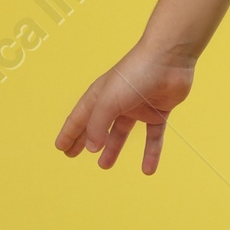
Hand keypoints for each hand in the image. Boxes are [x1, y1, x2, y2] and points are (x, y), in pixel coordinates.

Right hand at [54, 42, 195, 174]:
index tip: (60, 148)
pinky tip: (148, 170)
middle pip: (97, 125)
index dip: (69, 133)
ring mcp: (137, 106)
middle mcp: (116, 100)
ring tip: (104, 165)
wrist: (169, 59)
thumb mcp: (109, 101)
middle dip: (85, 140)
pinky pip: (153, 136)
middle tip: (74, 156)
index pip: (79, 117)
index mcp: (100, 95)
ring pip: (122, 132)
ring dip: (113, 148)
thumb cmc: (136, 74)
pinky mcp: (158, 110)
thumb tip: (92, 148)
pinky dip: (151, 153)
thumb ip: (98, 126)